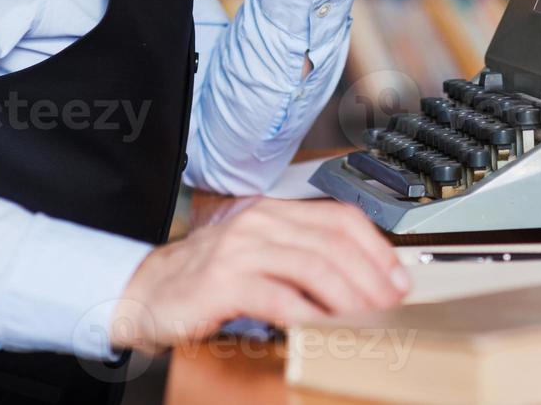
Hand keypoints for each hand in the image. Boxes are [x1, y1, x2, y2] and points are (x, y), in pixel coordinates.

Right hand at [109, 198, 408, 354]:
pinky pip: (278, 296)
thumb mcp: (258, 258)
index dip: (376, 248)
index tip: (398, 277)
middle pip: (333, 242)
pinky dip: (309, 314)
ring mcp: (240, 250)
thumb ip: (299, 259)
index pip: (339, 218)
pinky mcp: (223, 282)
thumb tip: (359, 280)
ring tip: (369, 318)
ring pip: (312, 265)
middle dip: (371, 275)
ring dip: (349, 295)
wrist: (142, 292)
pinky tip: (325, 328)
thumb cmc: (204, 279)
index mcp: (273, 213)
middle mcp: (259, 223)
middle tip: (391, 304)